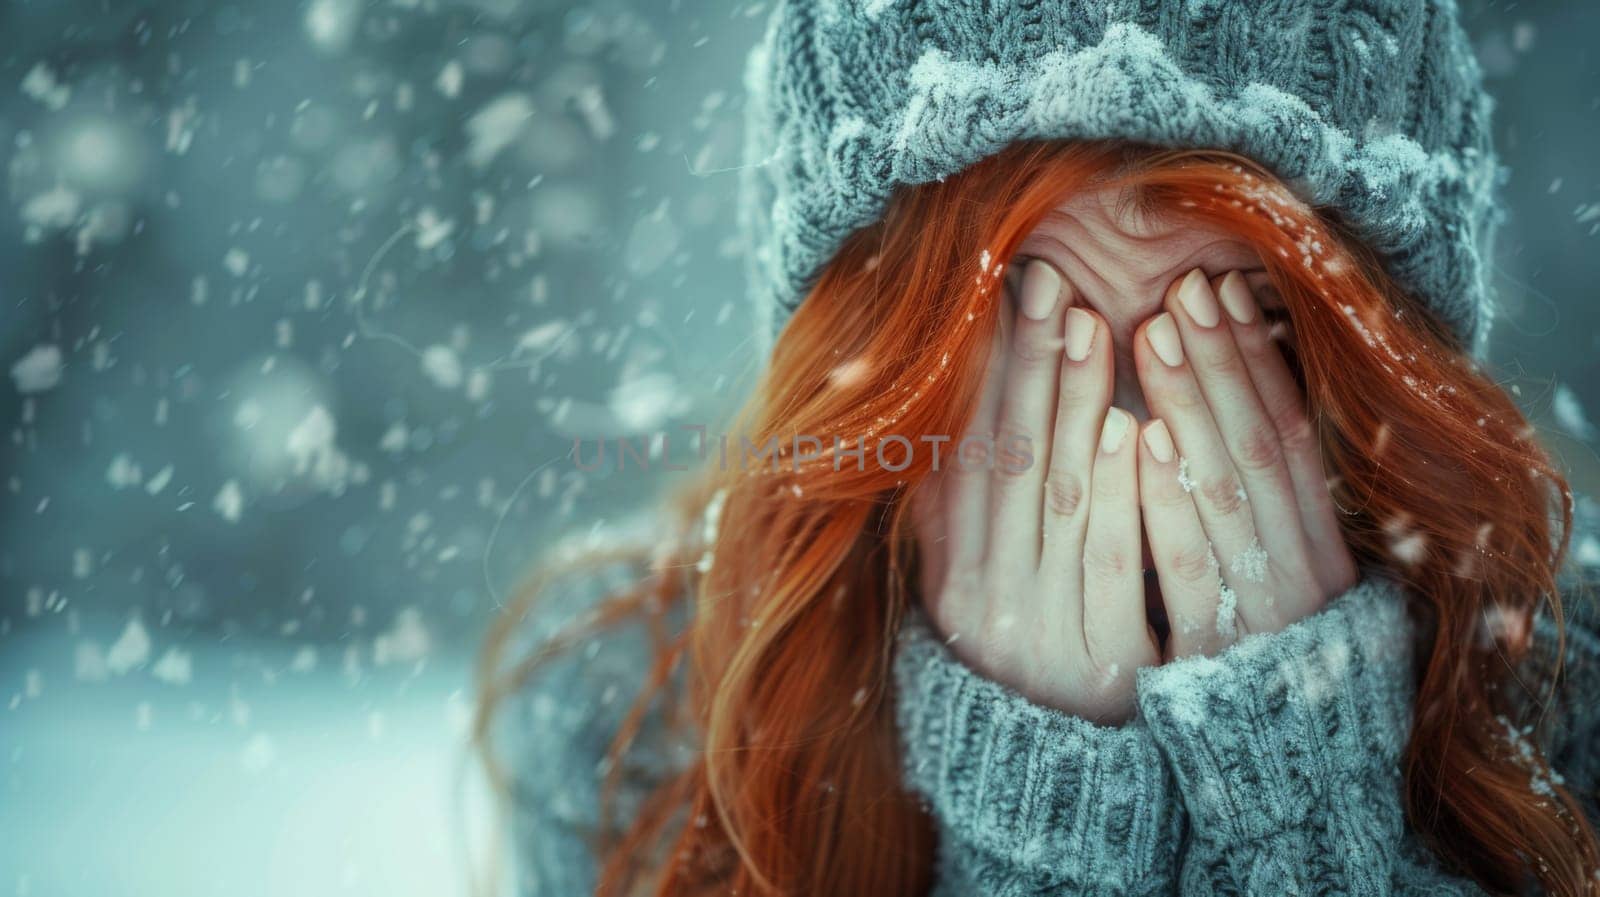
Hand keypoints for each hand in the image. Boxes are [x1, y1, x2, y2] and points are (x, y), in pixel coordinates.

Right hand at [912, 259, 1157, 723]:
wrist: (1047, 775)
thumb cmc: (1014, 655)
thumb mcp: (965, 585)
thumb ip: (950, 512)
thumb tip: (928, 414)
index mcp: (947, 569)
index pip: (963, 449)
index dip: (986, 371)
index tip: (1005, 294)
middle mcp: (981, 594)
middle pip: (1006, 457)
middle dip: (1031, 364)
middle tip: (1052, 280)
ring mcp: (1038, 624)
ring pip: (1053, 496)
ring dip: (1072, 406)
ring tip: (1092, 328)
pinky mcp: (1100, 657)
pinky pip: (1107, 562)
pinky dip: (1114, 492)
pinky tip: (1127, 428)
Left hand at [1133, 269, 1357, 658]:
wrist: (1272, 768)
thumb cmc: (1257, 649)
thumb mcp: (1270, 570)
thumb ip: (1251, 494)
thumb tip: (1220, 388)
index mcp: (1318, 545)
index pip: (1287, 433)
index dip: (1254, 360)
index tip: (1219, 290)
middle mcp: (1299, 572)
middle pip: (1256, 448)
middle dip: (1218, 364)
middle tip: (1181, 288)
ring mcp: (1256, 609)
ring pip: (1222, 490)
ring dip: (1187, 405)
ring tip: (1151, 332)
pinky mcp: (1206, 650)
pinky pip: (1183, 563)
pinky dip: (1164, 496)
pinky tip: (1139, 434)